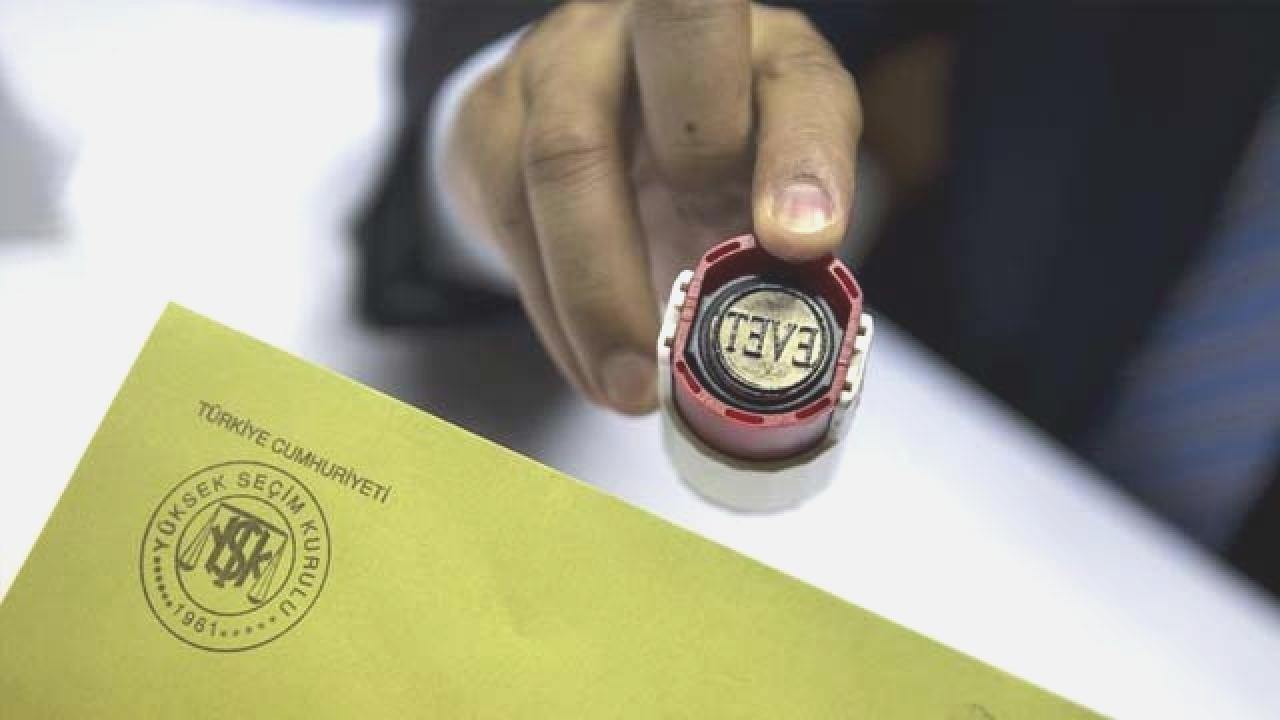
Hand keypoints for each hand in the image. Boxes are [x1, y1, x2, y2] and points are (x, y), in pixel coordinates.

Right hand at [443, 0, 860, 413]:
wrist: (566, 122)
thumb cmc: (688, 164)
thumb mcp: (750, 195)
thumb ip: (775, 249)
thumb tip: (786, 353)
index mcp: (757, 51)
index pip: (799, 79)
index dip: (804, 155)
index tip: (802, 245)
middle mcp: (660, 26)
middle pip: (684, 28)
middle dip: (696, 159)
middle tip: (700, 297)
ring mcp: (567, 59)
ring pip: (569, 154)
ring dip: (600, 293)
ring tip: (634, 387)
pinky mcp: (494, 114)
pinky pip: (514, 215)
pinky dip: (557, 314)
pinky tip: (592, 371)